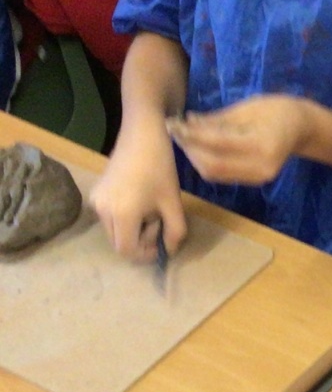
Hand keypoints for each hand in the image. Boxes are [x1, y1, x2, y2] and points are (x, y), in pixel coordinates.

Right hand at [89, 119, 186, 262]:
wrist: (141, 137)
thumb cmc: (160, 169)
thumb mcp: (173, 204)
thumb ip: (175, 233)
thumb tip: (168, 251)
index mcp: (121, 214)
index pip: (127, 250)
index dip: (145, 254)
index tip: (161, 243)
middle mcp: (102, 210)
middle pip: (119, 243)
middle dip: (140, 241)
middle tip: (158, 223)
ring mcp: (96, 201)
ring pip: (114, 231)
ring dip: (133, 230)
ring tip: (150, 210)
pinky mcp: (95, 194)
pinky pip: (109, 218)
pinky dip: (125, 219)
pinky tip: (139, 202)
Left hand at [167, 95, 311, 185]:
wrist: (301, 127)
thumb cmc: (274, 109)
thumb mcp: (244, 108)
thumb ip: (215, 119)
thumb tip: (185, 122)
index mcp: (261, 144)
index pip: (216, 143)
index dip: (190, 135)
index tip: (172, 123)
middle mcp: (261, 166)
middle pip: (212, 165)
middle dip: (189, 149)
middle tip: (175, 131)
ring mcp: (259, 177)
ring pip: (214, 173)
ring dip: (195, 158)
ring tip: (184, 139)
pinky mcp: (255, 180)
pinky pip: (222, 175)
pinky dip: (206, 162)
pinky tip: (198, 148)